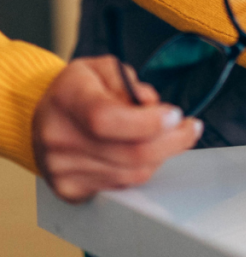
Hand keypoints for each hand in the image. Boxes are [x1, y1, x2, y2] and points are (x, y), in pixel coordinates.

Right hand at [32, 56, 202, 202]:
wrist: (43, 115)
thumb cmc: (80, 88)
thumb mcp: (103, 67)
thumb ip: (129, 81)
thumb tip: (151, 104)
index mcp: (68, 98)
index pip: (107, 119)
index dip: (147, 122)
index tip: (176, 115)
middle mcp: (59, 137)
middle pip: (128, 153)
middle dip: (172, 141)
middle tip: (191, 127)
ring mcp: (61, 169)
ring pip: (130, 174)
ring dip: (162, 156)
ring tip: (172, 137)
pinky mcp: (68, 189)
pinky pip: (120, 186)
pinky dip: (142, 169)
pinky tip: (147, 152)